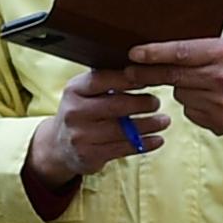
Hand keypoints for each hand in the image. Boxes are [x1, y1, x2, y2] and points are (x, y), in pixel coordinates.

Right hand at [24, 68, 164, 189]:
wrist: (58, 146)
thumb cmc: (81, 112)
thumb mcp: (84, 92)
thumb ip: (106, 81)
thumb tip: (143, 67)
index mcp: (74, 89)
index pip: (103, 79)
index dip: (129, 79)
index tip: (149, 78)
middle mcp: (74, 111)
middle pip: (116, 105)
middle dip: (142, 104)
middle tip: (157, 102)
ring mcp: (81, 135)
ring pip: (123, 129)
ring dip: (149, 125)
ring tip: (164, 121)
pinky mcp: (90, 155)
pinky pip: (123, 148)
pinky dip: (144, 144)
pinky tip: (157, 140)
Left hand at [129, 35, 222, 135]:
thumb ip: (203, 47)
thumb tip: (164, 51)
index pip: (181, 53)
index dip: (154, 54)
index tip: (134, 54)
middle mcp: (222, 79)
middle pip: (173, 76)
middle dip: (148, 74)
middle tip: (130, 72)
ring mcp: (220, 104)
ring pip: (180, 94)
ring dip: (183, 88)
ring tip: (205, 84)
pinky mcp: (218, 123)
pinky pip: (190, 111)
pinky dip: (194, 105)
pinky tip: (213, 100)